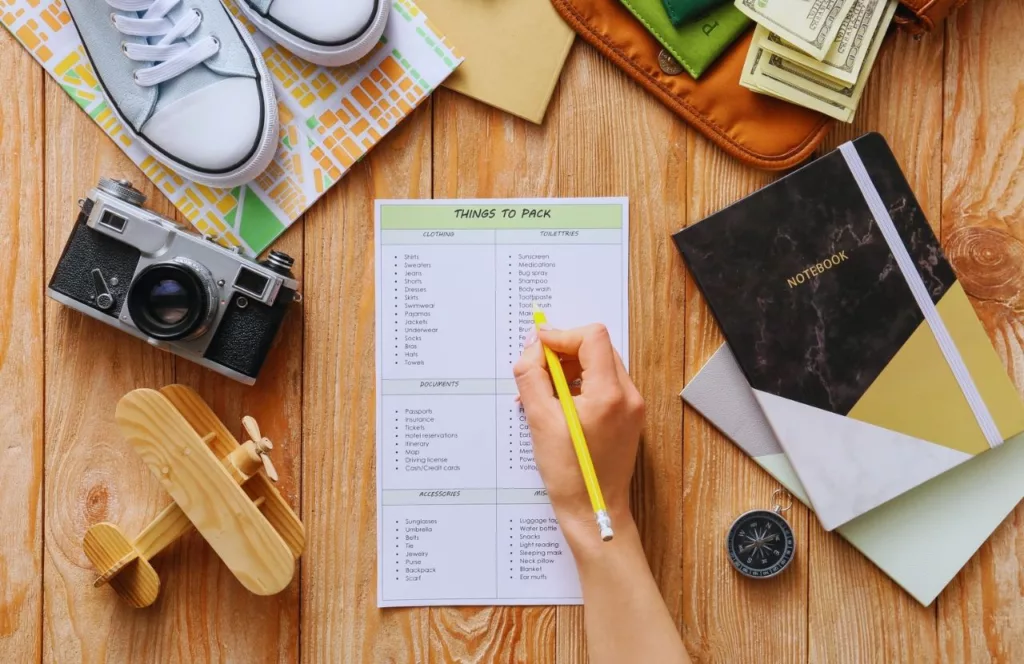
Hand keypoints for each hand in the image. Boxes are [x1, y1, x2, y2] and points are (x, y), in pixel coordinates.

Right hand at [513, 324, 643, 541]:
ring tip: (542, 391)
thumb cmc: (569, 474)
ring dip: (569, 369)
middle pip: (597, 349)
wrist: (593, 511)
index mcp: (610, 394)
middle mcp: (628, 396)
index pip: (592, 337)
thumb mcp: (539, 420)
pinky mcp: (628, 418)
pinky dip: (580, 385)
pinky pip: (604, 386)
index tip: (538, 346)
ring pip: (600, 366)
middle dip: (563, 352)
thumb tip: (531, 348)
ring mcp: (632, 407)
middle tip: (536, 368)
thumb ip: (531, 376)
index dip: (561, 336)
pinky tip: (558, 404)